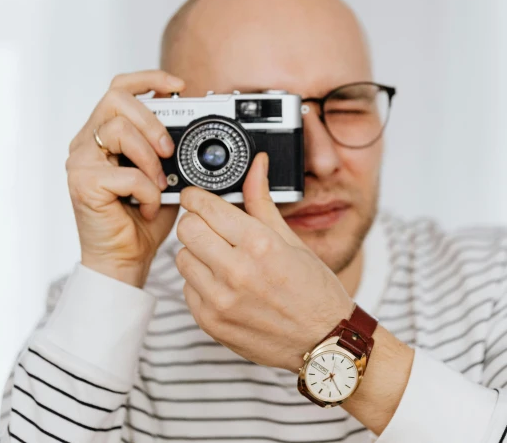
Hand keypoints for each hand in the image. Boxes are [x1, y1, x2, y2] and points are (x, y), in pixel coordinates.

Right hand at [66, 70, 184, 286]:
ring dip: (150, 159)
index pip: (120, 89)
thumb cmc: (142, 220)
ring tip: (160, 184)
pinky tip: (148, 206)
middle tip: (170, 149)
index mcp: (104, 136)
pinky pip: (125, 173)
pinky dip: (147, 191)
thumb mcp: (166, 174)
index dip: (149, 79)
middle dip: (153, 121)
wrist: (126, 259)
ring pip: (118, 130)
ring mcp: (80, 162)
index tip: (178, 86)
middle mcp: (86, 143)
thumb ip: (170, 149)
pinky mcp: (82, 183)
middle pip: (116, 100)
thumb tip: (193, 124)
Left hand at [175, 152, 354, 372]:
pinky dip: (200, 282)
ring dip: (197, 253)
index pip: (205, 207)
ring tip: (223, 259)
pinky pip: (187, 288)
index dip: (198, 197)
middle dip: (197, 223)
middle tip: (213, 228)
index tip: (198, 197)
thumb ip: (262, 201)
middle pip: (187, 229)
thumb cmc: (315, 291)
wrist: (325, 341)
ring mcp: (220, 301)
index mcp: (260, 244)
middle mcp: (236, 272)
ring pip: (181, 258)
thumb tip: (256, 164)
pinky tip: (225, 285)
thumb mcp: (292, 240)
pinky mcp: (211, 323)